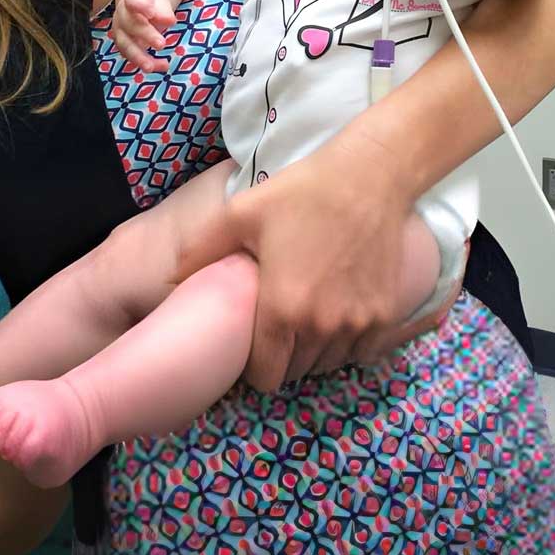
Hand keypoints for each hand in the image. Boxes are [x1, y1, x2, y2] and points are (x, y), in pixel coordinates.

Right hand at [111, 0, 176, 71]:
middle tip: (161, 44)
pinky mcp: (126, 48)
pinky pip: (134, 58)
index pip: (133, 1)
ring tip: (151, 67)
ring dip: (139, 57)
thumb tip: (169, 21)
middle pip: (131, 26)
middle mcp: (122, 17)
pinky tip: (163, 66)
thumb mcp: (159, 2)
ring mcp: (121, 34)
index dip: (141, 6)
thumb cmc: (151, 4)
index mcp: (130, 0)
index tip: (151, 12)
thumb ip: (164, 10)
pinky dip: (148, 64)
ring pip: (126, 46)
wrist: (139, 7)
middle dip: (146, 36)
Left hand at [173, 134, 454, 389]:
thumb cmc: (301, 193)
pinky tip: (338, 313)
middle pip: (296, 372)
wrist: (370, 176)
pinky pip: (361, 352)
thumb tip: (168, 281)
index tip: (253, 342)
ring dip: (315, 351)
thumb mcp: (241, 213)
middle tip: (278, 323)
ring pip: (328, 364)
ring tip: (307, 316)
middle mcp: (321, 327)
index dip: (254, 366)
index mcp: (282, 309)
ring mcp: (358, 324)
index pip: (264, 378)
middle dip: (283, 356)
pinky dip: (348, 343)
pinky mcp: (385, 315)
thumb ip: (201, 251)